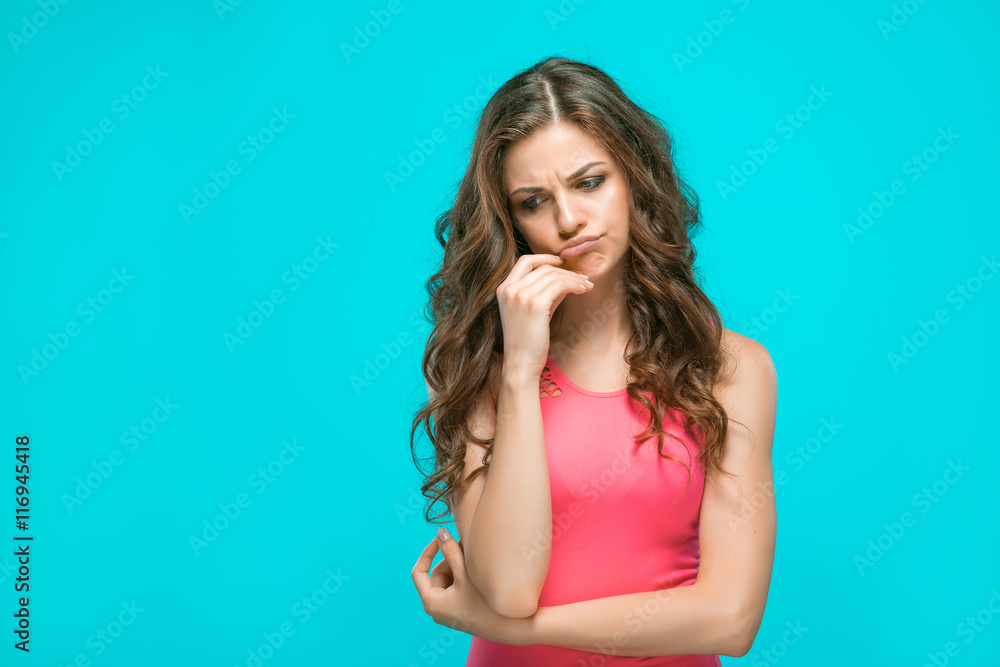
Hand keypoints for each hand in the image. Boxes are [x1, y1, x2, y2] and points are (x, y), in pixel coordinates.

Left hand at [411, 529, 523, 644]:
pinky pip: (456, 588)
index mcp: (431, 603)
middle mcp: (437, 610)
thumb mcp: (465, 574)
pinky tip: (478, 570)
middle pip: (437, 574)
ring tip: (474, 557)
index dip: (428, 552)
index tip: (440, 538)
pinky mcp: (460, 611)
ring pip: (448, 580)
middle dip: (450, 559)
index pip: (419, 572)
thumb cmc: (485, 603)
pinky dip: (463, 576)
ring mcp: (448, 611)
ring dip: (458, 566)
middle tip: (467, 545)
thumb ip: (451, 552)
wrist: (510, 627)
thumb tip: (440, 532)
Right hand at [497, 254, 592, 376]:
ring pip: (554, 275)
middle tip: (583, 279)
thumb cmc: (528, 341)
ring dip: (574, 278)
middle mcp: (510, 289)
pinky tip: (582, 290)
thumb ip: (545, 293)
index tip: (561, 263)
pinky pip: (559, 285)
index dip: (545, 258)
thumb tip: (566, 279)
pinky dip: (574, 285)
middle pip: (543, 268)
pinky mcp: (534, 304)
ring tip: (586, 286)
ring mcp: (520, 295)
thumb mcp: (533, 312)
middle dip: (566, 271)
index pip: (525, 261)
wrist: (520, 364)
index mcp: (504, 289)